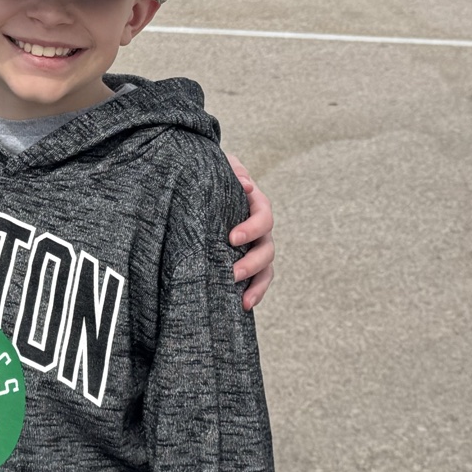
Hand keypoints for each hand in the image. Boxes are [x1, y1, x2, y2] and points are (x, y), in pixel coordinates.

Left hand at [225, 154, 273, 309]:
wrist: (203, 186)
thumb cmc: (214, 175)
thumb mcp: (222, 167)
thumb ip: (233, 171)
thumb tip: (246, 185)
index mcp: (256, 205)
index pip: (264, 217)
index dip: (252, 228)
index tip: (232, 237)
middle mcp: (260, 230)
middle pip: (267, 249)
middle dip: (252, 263)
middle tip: (232, 272)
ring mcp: (255, 248)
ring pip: (266, 269)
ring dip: (256, 284)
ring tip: (243, 300)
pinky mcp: (246, 262)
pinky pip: (257, 281)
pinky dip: (254, 293)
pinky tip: (242, 305)